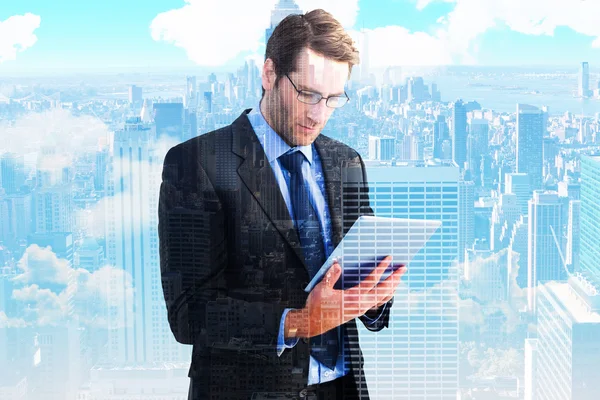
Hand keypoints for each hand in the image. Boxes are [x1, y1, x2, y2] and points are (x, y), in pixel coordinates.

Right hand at [285, 255, 405, 338]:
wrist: (314, 323)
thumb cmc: (316, 306)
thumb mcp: (321, 288)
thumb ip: (331, 276)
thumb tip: (338, 264)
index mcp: (352, 297)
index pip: (371, 281)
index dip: (381, 269)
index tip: (388, 259)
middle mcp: (360, 304)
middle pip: (383, 290)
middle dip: (394, 278)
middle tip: (403, 268)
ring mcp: (361, 309)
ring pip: (382, 298)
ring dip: (392, 287)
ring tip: (399, 279)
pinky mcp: (359, 312)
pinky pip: (377, 303)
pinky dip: (386, 297)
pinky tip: (388, 292)